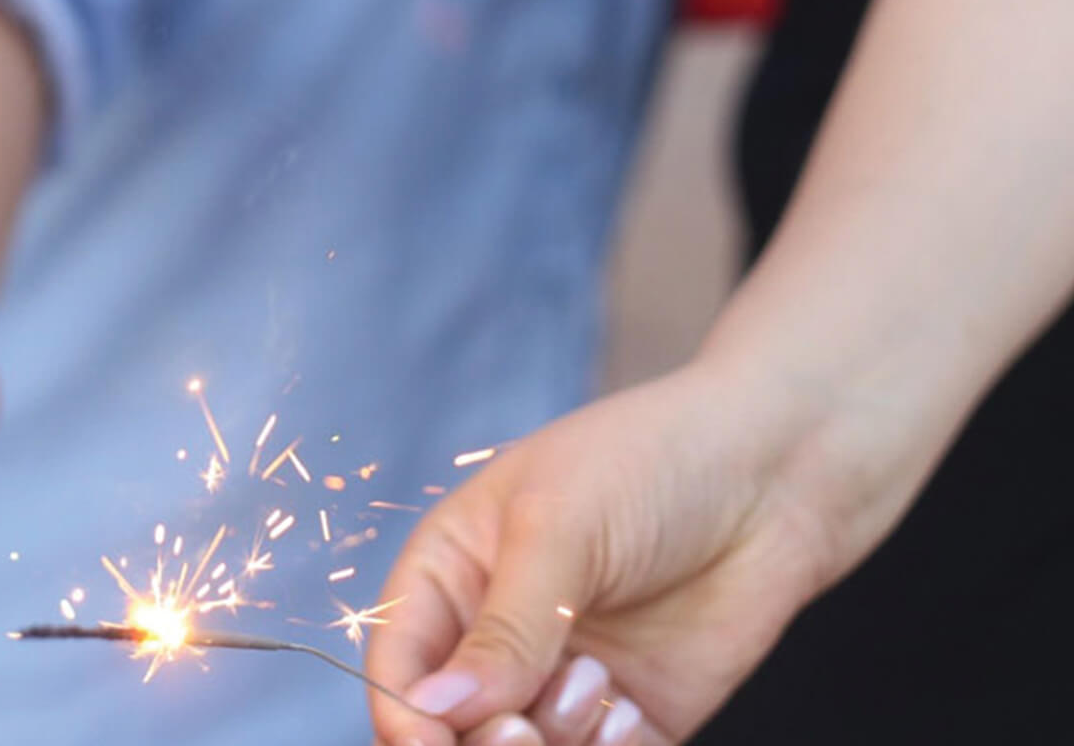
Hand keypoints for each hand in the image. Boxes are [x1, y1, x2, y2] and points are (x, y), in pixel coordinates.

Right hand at [366, 363, 846, 745]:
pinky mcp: (633, 715)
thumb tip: (434, 707)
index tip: (434, 741)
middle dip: (482, 743)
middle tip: (524, 729)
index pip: (399, 666)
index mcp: (450, 573)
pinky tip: (634, 708)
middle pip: (453, 729)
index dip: (407, 715)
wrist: (779, 470)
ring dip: (554, 745)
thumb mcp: (558, 528)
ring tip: (598, 687)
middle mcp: (498, 636)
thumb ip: (502, 629)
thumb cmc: (649, 461)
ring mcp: (564, 679)